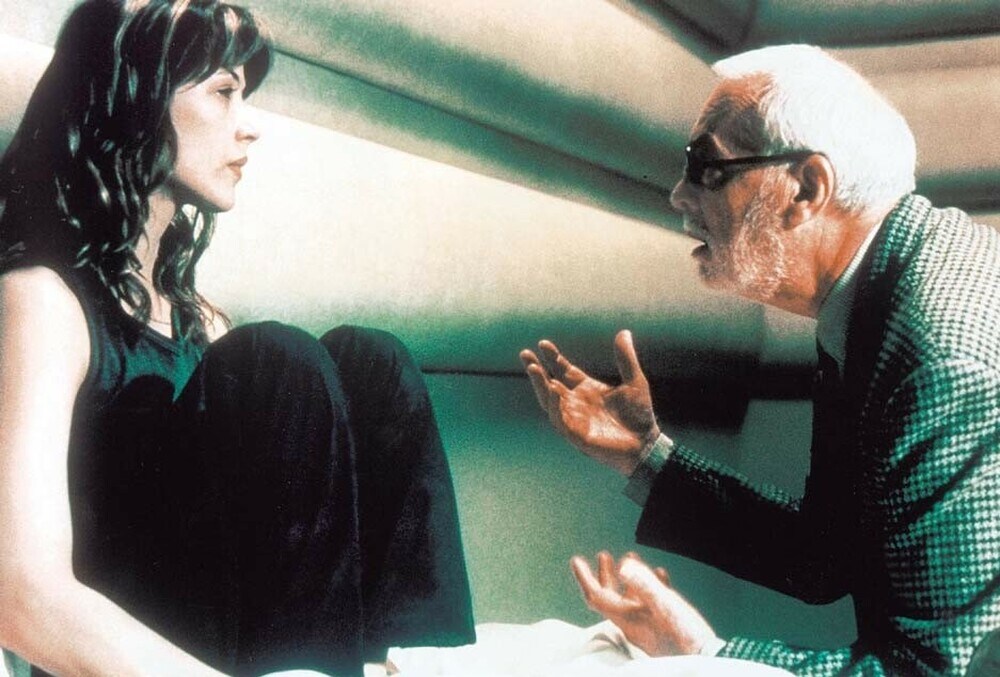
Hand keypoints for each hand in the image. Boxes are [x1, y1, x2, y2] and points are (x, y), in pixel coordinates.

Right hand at [519, 329, 660, 474]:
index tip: (543, 344)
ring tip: (533, 368)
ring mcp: (574, 418)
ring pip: (549, 400)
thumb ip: (626, 358)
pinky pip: (559, 419)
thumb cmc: (639, 415)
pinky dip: (555, 406)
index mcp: (586, 389)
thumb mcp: (634, 381)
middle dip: (537, 370)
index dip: (553, 358)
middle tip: (525, 353)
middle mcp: (576, 403)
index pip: (564, 370)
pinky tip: (553, 392)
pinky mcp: (575, 434)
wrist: (646, 444)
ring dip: (540, 385)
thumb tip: (625, 332)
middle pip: (550, 384)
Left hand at [571, 551, 716, 656]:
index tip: (576, 560)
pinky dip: (650, 585)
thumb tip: (623, 566)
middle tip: (602, 555)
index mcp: (627, 618)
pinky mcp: (662, 627)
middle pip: (610, 597)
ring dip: (628, 578)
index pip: (596, 597)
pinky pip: (650, 603)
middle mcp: (633, 623)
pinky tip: (660, 575)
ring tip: (630, 557)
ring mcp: (647, 626)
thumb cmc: (685, 636)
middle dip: (605, 575)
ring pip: (630, 598)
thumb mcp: (665, 605)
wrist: (706, 660)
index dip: (585, 578)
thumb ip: (644, 585)